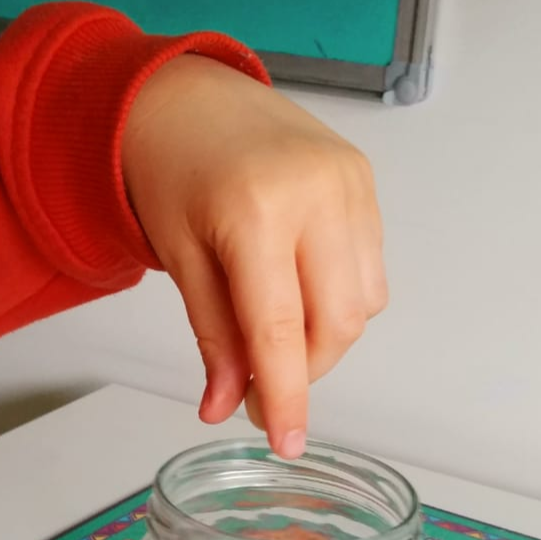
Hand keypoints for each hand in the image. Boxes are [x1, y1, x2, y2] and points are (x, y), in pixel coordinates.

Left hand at [122, 56, 386, 457]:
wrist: (187, 96)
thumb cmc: (171, 170)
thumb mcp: (181, 260)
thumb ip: (212, 338)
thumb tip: (226, 407)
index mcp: (255, 209)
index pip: (280, 329)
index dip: (286, 396)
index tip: (286, 442)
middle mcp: (315, 192)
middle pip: (337, 325)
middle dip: (304, 369)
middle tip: (261, 382)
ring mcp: (349, 182)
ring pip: (363, 305)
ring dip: (324, 336)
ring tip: (276, 324)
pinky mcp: (364, 181)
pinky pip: (369, 269)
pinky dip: (338, 298)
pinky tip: (299, 283)